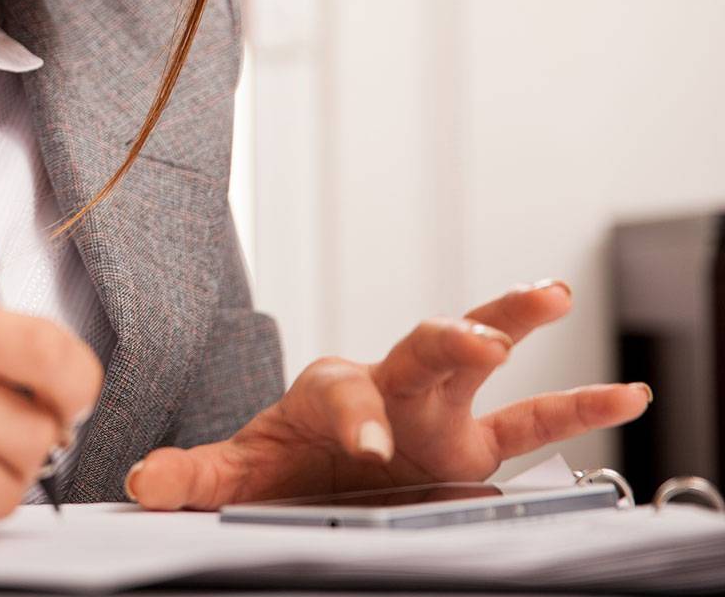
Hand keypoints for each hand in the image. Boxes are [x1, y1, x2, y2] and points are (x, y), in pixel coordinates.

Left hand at [125, 279, 652, 509]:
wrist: (314, 477)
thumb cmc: (283, 464)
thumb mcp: (236, 474)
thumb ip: (193, 475)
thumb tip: (141, 481)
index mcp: (331, 392)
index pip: (345, 395)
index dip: (356, 419)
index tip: (364, 448)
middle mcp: (391, 388)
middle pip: (416, 349)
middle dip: (444, 338)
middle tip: (474, 334)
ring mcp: (438, 412)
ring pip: (478, 357)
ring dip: (509, 320)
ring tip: (552, 291)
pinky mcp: (472, 445)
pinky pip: (534, 423)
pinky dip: (580, 407)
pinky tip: (630, 395)